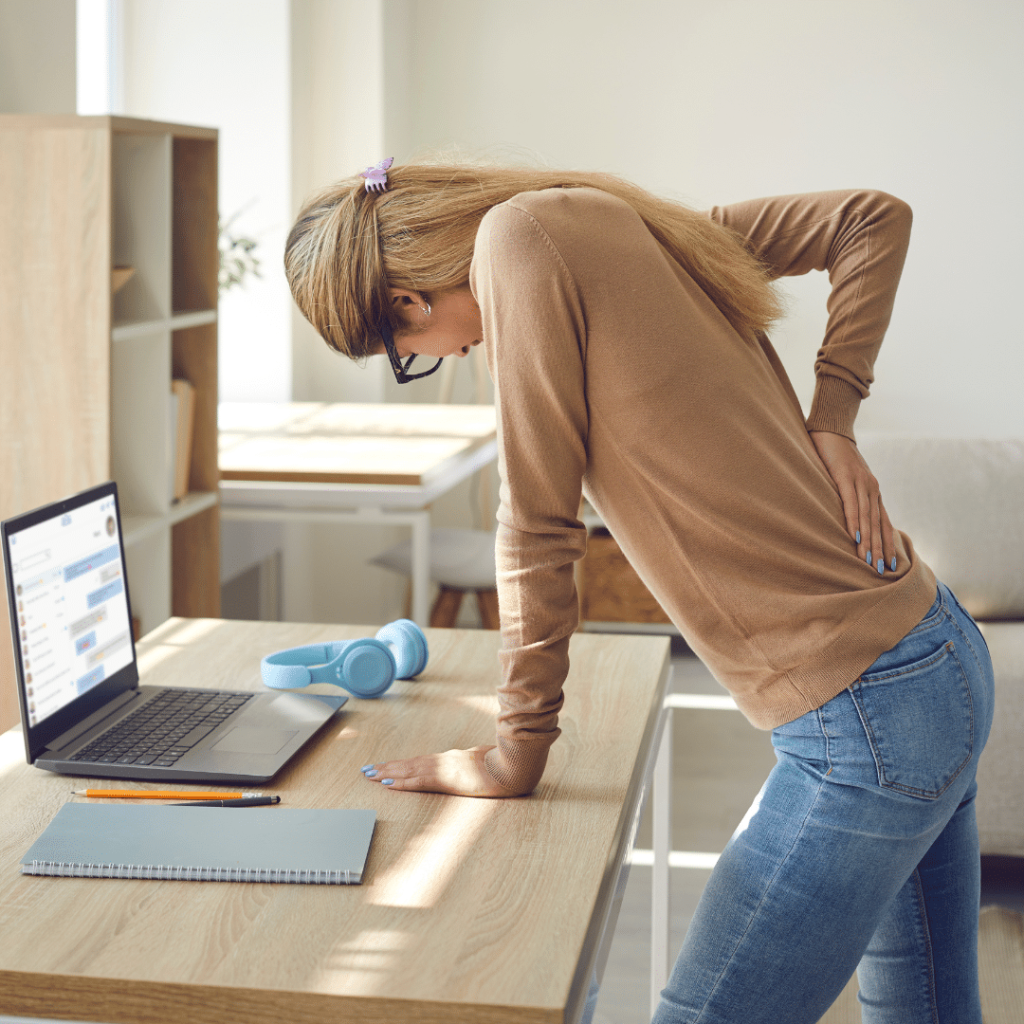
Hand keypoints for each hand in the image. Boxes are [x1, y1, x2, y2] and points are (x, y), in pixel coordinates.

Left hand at [360, 745, 515, 796]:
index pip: (421, 761)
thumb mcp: (487, 761)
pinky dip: (402, 782)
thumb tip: (478, 758)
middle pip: (410, 763)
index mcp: (452, 759)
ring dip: (388, 773)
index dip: (402, 764)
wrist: (512, 767)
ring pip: (409, 770)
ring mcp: (444, 769)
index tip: (386, 766)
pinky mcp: (446, 779)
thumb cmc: (503, 764)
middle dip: (387, 767)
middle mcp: (444, 761)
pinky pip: (419, 781)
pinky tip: (389, 784)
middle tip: (367, 770)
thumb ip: (478, 760)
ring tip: (370, 775)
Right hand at [809, 430, 895, 574]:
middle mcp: (872, 488)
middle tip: (881, 571)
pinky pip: (851, 503)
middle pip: (878, 524)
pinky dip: (855, 521)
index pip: (883, 522)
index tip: (889, 564)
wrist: (830, 429)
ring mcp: (860, 482)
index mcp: (872, 491)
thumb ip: (849, 496)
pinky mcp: (845, 477)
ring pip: (867, 518)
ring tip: (868, 561)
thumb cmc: (834, 456)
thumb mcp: (845, 479)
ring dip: (869, 541)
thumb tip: (847, 518)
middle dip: (880, 549)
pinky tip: (855, 536)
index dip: (887, 543)